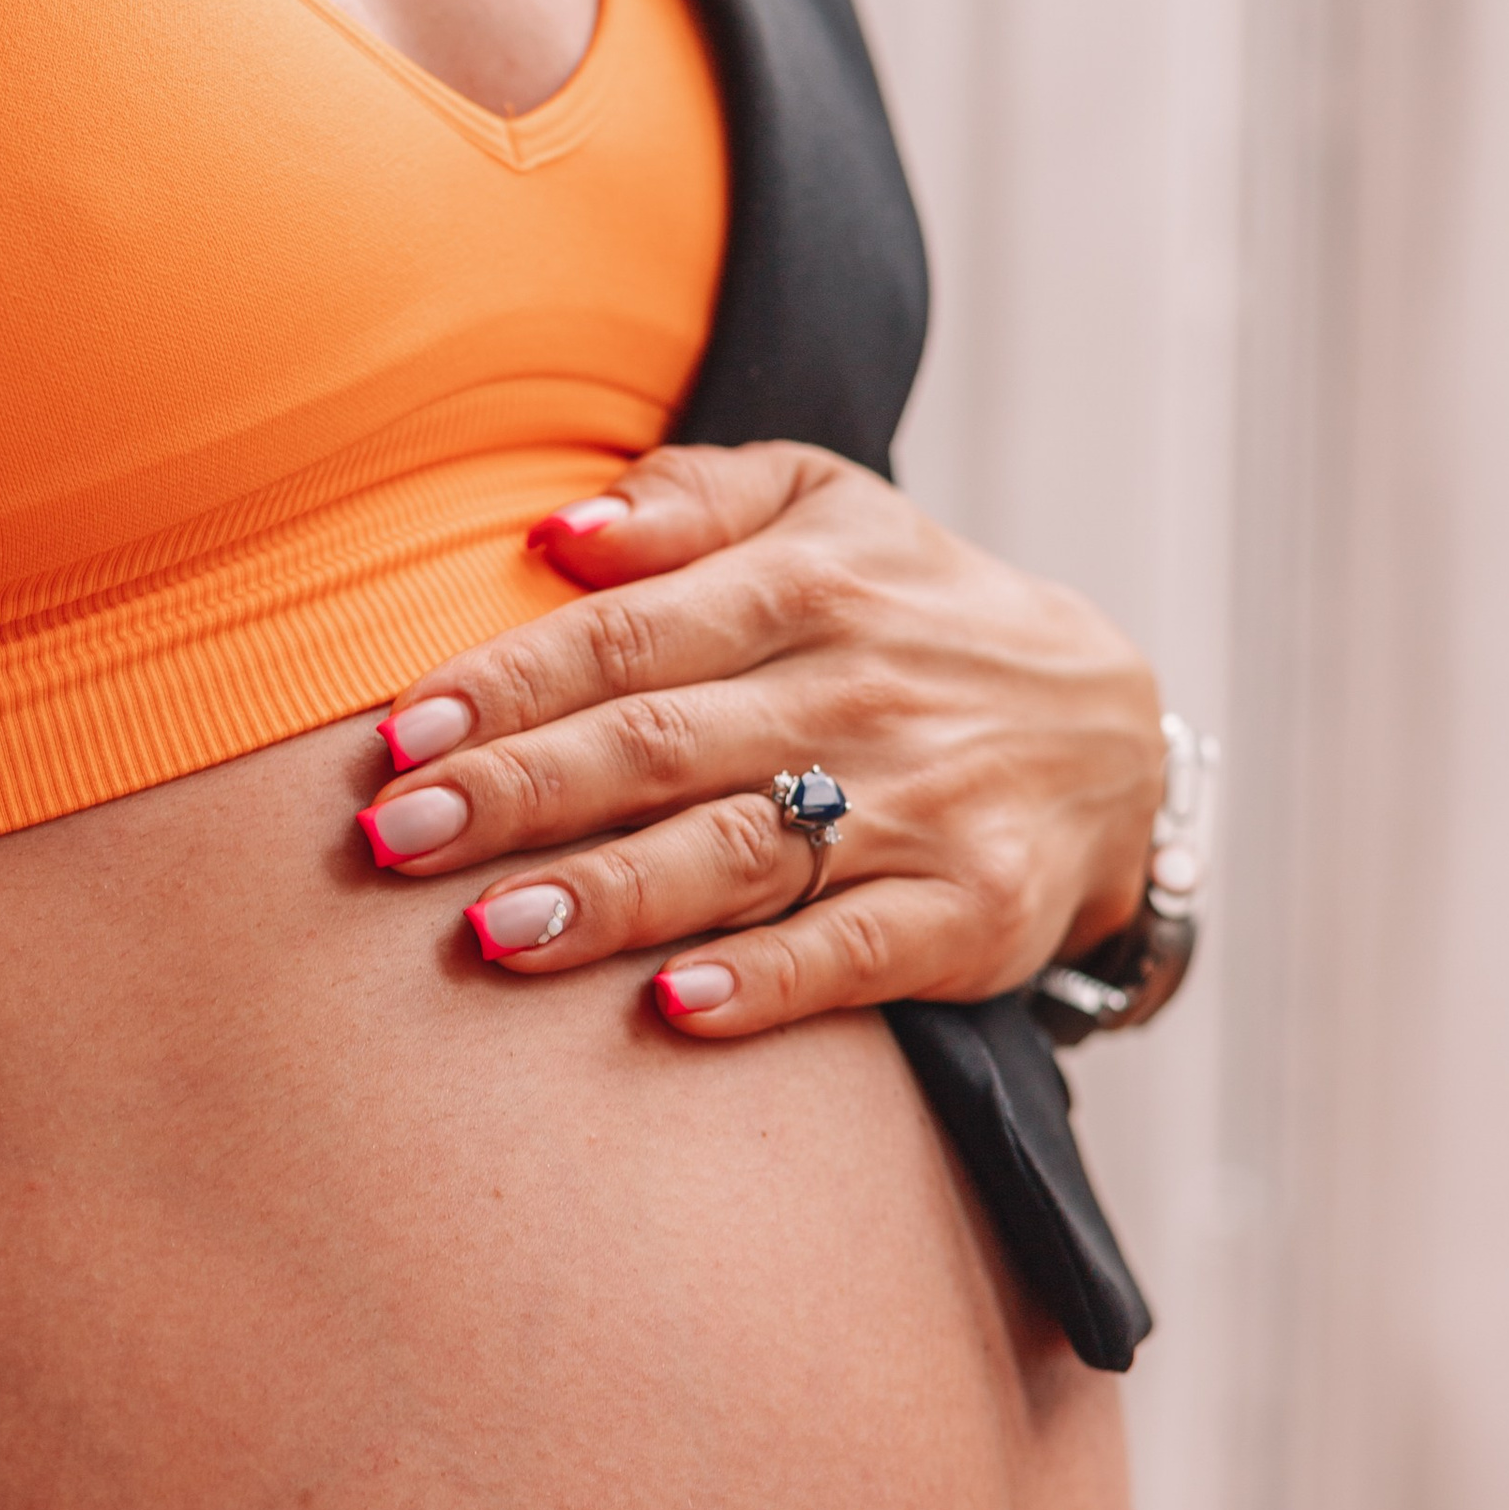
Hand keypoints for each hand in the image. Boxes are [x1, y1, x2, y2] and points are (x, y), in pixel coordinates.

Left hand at [357, 443, 1164, 1035]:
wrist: (1114, 734)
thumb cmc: (914, 615)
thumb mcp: (828, 509)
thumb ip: (688, 503)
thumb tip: (552, 531)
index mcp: (807, 585)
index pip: (627, 637)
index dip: (507, 685)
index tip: (399, 733)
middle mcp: (858, 692)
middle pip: (661, 746)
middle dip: (518, 793)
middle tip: (395, 840)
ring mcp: (918, 807)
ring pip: (741, 853)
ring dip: (611, 896)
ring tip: (493, 932)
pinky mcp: (969, 911)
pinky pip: (854, 952)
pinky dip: (767, 984)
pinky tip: (673, 1007)